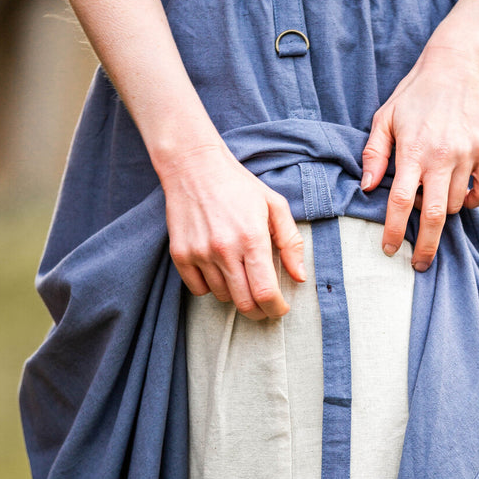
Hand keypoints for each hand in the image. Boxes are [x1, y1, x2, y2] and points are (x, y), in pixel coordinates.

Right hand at [161, 143, 305, 318]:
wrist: (195, 168)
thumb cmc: (239, 186)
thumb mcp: (275, 206)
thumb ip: (291, 243)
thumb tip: (299, 276)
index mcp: (252, 238)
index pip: (265, 292)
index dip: (276, 308)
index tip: (280, 308)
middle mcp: (224, 249)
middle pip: (244, 303)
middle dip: (260, 311)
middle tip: (266, 305)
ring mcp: (199, 253)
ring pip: (222, 297)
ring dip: (236, 295)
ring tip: (241, 276)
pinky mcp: (180, 254)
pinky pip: (198, 290)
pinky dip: (211, 287)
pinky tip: (219, 271)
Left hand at [361, 45, 478, 269]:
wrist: (457, 66)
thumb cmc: (415, 94)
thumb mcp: (385, 118)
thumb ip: (374, 155)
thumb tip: (367, 188)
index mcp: (412, 150)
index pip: (400, 202)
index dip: (394, 231)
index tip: (389, 250)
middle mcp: (441, 156)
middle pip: (434, 216)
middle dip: (426, 247)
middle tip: (419, 265)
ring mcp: (468, 154)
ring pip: (456, 205)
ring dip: (443, 213)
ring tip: (432, 201)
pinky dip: (472, 202)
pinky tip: (460, 196)